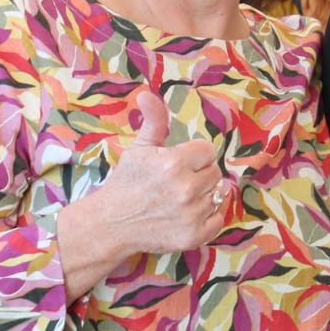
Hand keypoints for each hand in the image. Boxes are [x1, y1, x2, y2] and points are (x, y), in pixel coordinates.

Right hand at [87, 90, 225, 256]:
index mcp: (174, 163)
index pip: (207, 150)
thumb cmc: (126, 182)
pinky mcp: (194, 236)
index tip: (178, 164)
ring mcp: (191, 214)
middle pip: (214, 173)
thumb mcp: (139, 148)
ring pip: (217, 195)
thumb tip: (147, 94)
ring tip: (178, 199)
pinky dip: (208, 217)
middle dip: (199, 175)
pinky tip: (187, 214)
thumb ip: (153, 120)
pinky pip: (218, 219)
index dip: (194, 156)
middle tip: (176, 183)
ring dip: (203, 196)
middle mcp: (185, 188)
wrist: (111, 224)